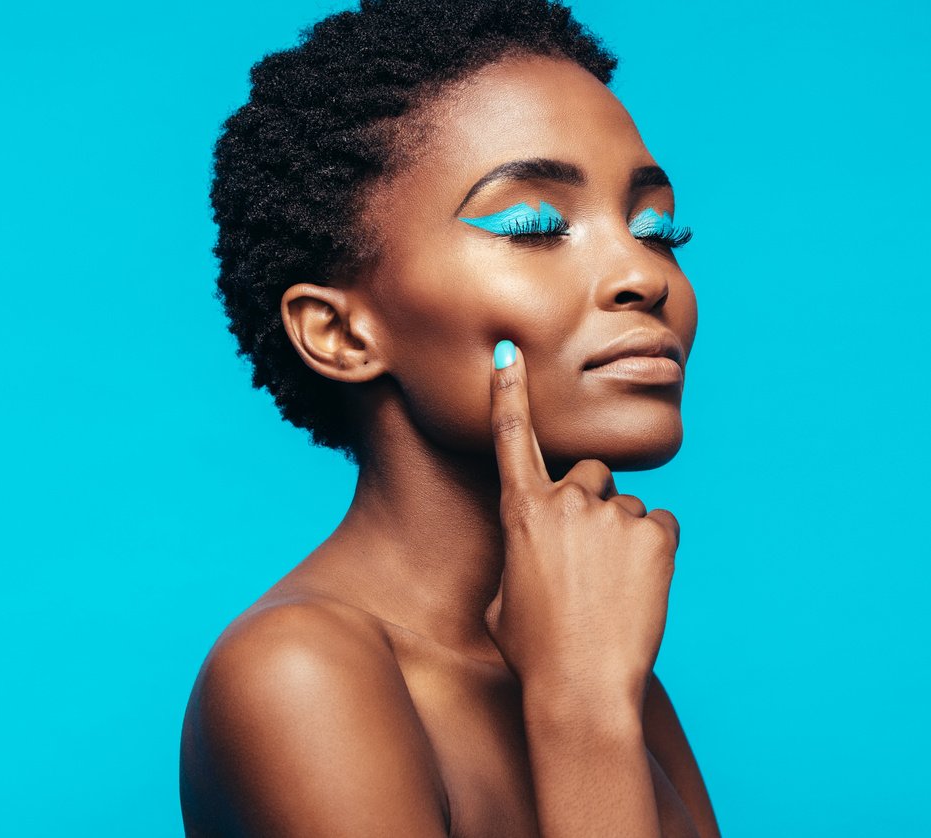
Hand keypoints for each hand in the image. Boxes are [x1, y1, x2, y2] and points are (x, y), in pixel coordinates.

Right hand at [484, 341, 679, 710]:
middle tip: (589, 558)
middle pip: (589, 474)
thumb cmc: (533, 650)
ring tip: (613, 589)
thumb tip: (536, 552)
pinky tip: (639, 590)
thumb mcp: (504, 598)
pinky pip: (660, 526)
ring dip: (623, 537)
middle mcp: (566, 501)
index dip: (510, 393)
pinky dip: (654, 552)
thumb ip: (520, 555)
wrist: (581, 686)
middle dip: (591, 503)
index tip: (510, 354)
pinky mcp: (656, 533)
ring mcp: (613, 515)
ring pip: (626, 507)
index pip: (512, 437)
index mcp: (521, 512)